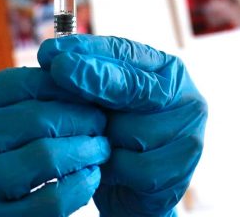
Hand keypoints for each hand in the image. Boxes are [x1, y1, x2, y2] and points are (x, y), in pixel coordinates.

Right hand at [0, 67, 110, 216]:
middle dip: (79, 116)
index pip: (13, 84)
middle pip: (32, 118)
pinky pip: (48, 203)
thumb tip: (63, 82)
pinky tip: (87, 180)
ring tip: (99, 148)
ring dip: (84, 150)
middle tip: (100, 120)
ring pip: (45, 157)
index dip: (59, 83)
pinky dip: (78, 187)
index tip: (84, 90)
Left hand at [38, 35, 207, 216]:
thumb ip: (84, 77)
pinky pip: (130, 164)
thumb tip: (50, 55)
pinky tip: (105, 168)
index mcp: (166, 70)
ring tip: (95, 144)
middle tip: (57, 68)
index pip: (124, 52)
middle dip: (91, 76)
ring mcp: (189, 134)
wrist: (129, 191)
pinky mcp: (180, 171)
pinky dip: (110, 167)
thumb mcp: (98, 100)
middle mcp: (186, 97)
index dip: (87, 50)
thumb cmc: (111, 135)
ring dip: (100, 137)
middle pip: (132, 85)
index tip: (52, 51)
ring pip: (127, 128)